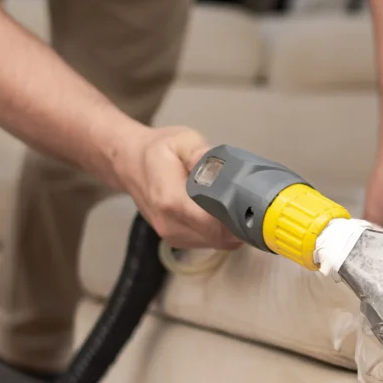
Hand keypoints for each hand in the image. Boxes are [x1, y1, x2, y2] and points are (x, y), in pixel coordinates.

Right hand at [114, 125, 242, 250]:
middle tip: (251, 201)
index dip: (237, 217)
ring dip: (231, 229)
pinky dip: (220, 231)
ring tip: (237, 204)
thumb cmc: (157, 151)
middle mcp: (170, 224)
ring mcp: (172, 235)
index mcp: (171, 200)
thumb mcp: (182, 140)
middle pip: (219, 237)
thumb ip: (202, 153)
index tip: (251, 203)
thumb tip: (223, 167)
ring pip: (216, 243)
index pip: (213, 223)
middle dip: (239, 223)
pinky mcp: (176, 240)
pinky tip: (222, 212)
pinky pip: (208, 242)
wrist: (130, 163)